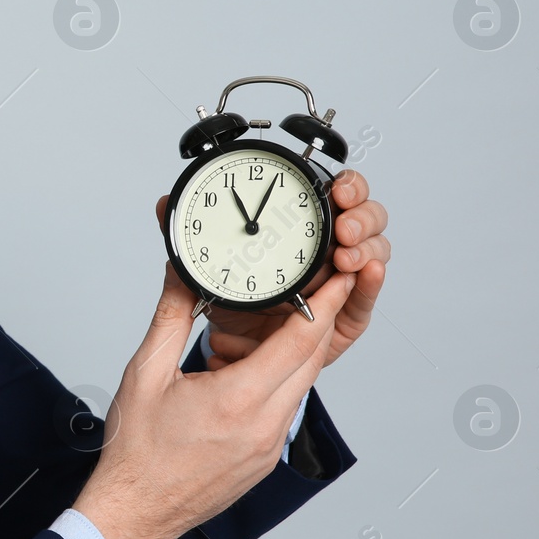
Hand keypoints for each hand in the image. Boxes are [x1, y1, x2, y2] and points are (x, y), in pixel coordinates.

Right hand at [73, 260, 356, 538]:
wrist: (136, 510)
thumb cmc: (136, 451)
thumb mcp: (146, 372)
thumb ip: (171, 316)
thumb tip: (181, 274)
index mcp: (237, 399)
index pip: (301, 340)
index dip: (326, 302)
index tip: (339, 276)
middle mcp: (264, 425)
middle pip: (311, 359)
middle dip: (316, 319)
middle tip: (309, 289)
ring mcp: (269, 446)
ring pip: (300, 383)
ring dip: (287, 352)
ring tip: (244, 339)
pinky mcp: (266, 459)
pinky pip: (285, 408)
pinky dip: (273, 381)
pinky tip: (237, 373)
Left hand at [156, 168, 388, 370]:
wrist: (234, 351)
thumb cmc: (231, 301)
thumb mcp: (211, 263)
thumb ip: (193, 232)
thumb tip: (164, 204)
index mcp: (302, 227)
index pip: (339, 194)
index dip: (346, 187)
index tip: (338, 188)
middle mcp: (328, 248)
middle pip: (366, 219)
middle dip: (362, 215)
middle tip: (344, 224)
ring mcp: (342, 281)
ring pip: (374, 252)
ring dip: (366, 248)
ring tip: (348, 253)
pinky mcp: (348, 317)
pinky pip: (366, 299)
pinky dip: (371, 283)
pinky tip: (368, 272)